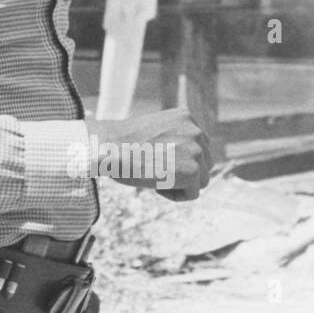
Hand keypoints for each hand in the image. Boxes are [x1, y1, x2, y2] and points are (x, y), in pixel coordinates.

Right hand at [84, 107, 211, 199]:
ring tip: (154, 176)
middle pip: (204, 163)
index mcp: (185, 117)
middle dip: (183, 172)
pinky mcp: (194, 170)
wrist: (109, 148)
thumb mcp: (152, 132)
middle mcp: (196, 131)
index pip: (198, 146)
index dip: (177, 159)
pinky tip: (156, 185)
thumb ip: (173, 140)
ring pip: (201, 180)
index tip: (155, 159)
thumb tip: (184, 162)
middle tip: (154, 169)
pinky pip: (193, 194)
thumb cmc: (121, 144)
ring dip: (180, 183)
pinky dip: (174, 195)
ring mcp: (197, 150)